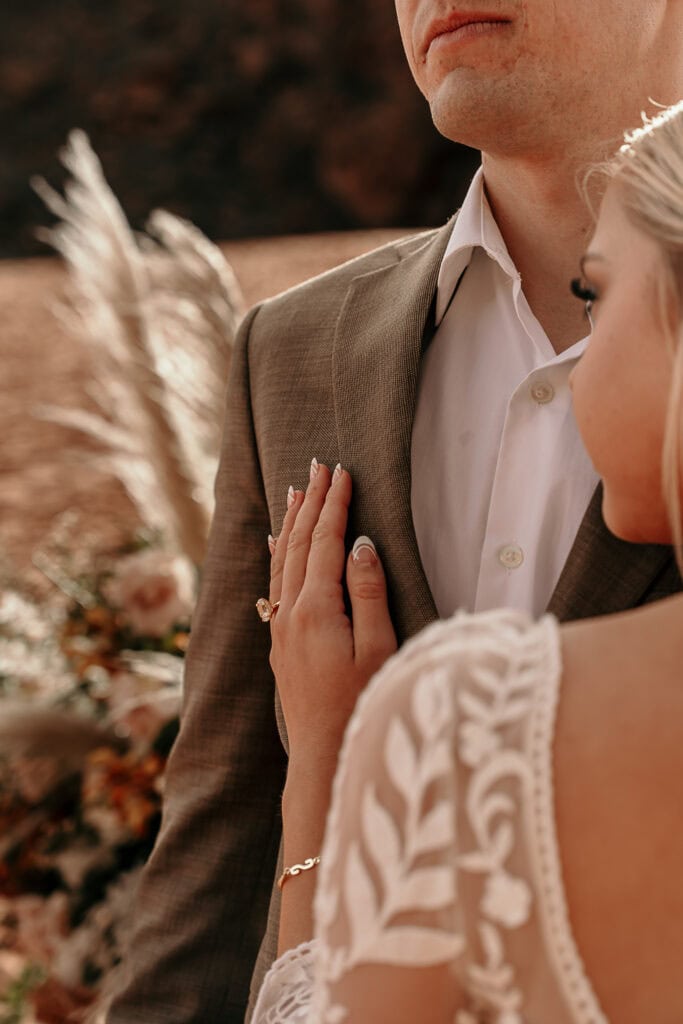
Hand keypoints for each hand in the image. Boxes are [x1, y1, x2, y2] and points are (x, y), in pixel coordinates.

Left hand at [268, 459, 396, 772]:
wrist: (324, 757)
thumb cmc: (363, 705)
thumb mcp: (379, 648)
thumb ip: (369, 592)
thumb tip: (361, 544)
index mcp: (315, 610)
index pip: (325, 542)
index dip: (335, 505)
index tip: (343, 472)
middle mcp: (290, 613)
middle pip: (299, 544)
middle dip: (311, 502)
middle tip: (319, 465)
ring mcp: (280, 629)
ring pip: (282, 561)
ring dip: (292, 522)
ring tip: (296, 489)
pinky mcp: (280, 643)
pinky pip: (275, 583)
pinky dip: (278, 555)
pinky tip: (276, 544)